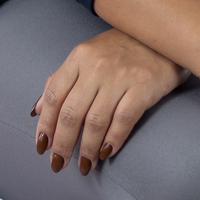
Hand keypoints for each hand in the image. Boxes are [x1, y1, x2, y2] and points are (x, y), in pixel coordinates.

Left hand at [33, 29, 186, 173]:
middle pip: (72, 113)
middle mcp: (96, 66)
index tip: (42, 146)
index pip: (54, 96)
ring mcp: (120, 77)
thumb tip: (38, 110)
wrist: (162, 35)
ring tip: (84, 165)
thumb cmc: (121, 48)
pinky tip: (106, 153)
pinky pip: (123, 121)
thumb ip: (61, 80)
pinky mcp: (143, 88)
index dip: (46, 124)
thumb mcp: (86, 56)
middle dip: (62, 144)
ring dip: (87, 148)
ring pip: (95, 121)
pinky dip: (112, 140)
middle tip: (60, 164)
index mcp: (79, 57)